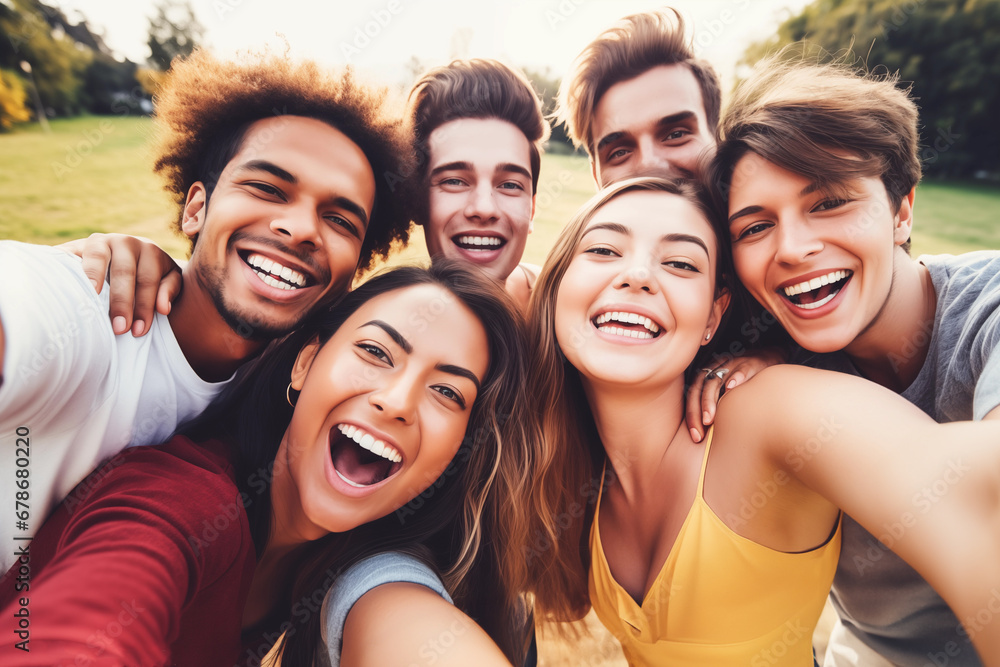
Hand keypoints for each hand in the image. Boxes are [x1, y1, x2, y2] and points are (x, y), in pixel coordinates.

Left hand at [57, 234, 181, 336]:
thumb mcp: (78, 267)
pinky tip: (163, 311)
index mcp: (99, 243)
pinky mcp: (172, 266)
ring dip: (144, 307)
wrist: (134, 264)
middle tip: (118, 329)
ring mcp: (152, 252)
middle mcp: (127, 243)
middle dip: (122, 302)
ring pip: (149, 279)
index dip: (92, 275)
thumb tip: (29, 279)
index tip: (90, 296)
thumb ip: (64, 270)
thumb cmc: (96, 274)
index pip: (95, 257)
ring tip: (137, 332)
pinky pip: (172, 280)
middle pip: (125, 272)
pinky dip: (168, 295)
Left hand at [686, 347, 787, 442]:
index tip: (695, 435)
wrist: (767, 358)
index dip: (692, 415)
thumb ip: (717, 407)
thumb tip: (707, 434)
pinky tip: (731, 388)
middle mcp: (716, 368)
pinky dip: (736, 377)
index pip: (693, 395)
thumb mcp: (727, 391)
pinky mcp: (750, 362)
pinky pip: (741, 369)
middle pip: (700, 388)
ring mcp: (732, 364)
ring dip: (711, 399)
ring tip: (710, 418)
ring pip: (716, 379)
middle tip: (701, 430)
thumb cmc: (744, 381)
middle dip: (698, 410)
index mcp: (707, 375)